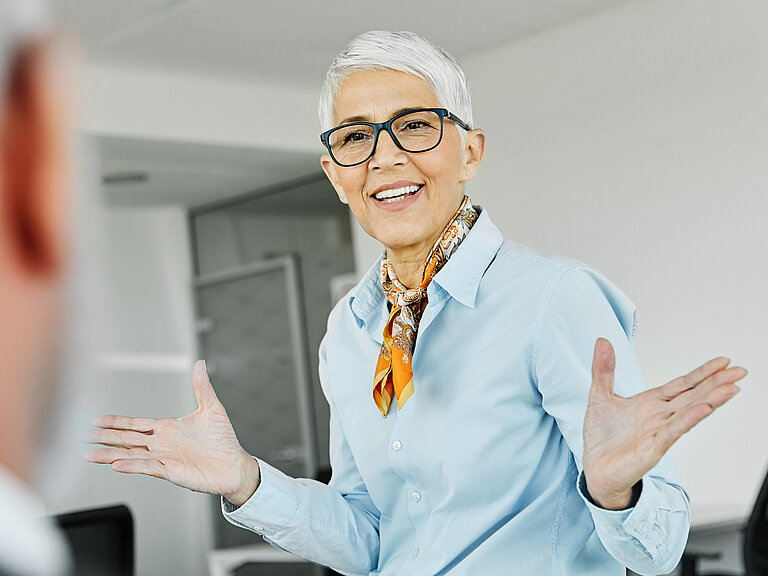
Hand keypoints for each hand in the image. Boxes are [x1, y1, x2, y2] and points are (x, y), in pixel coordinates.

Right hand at [86, 360, 259, 505]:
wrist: (235, 466)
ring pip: (131, 454)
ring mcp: (165, 458)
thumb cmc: (225, 440)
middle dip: (106, 436)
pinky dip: (132, 465)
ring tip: (91, 454)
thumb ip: (201, 386)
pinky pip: (148, 467)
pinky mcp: (171, 472)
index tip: (98, 420)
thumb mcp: (212, 408)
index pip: (136, 424)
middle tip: (85, 436)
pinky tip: (116, 464)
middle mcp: (163, 444)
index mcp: (168, 429)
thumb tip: (200, 363)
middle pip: (128, 439)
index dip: (117, 421)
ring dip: (111, 454)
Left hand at [582, 338, 746, 509]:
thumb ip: (603, 369)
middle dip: (717, 382)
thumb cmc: (602, 437)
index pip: (683, 384)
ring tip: (733, 387)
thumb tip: (602, 340)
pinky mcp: (653, 448)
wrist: (594, 469)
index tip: (724, 361)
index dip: (702, 372)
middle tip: (740, 370)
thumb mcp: (599, 395)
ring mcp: (660, 432)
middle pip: (694, 395)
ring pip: (690, 411)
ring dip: (711, 399)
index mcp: (652, 402)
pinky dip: (689, 418)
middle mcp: (660, 416)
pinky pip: (674, 430)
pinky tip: (704, 408)